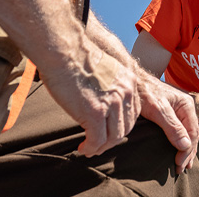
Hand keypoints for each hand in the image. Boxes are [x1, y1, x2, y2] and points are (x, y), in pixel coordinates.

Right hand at [38, 41, 139, 156]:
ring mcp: (112, 103)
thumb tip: (101, 102)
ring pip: (113, 136)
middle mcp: (125, 92)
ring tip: (89, 148)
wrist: (65, 51)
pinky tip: (83, 148)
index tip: (108, 131)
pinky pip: (97, 139)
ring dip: (101, 146)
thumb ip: (110, 86)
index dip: (120, 125)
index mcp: (129, 81)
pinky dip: (91, 148)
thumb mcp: (104, 71)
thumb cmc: (76, 58)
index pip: (133, 112)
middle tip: (98, 145)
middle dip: (112, 139)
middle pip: (126, 126)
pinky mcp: (95, 112)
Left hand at [136, 73, 198, 171]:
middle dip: (188, 152)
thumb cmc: (144, 91)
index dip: (187, 150)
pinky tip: (176, 149)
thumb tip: (185, 146)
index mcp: (187, 105)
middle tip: (180, 169)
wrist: (132, 78)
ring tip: (181, 163)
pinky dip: (179, 142)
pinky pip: (179, 130)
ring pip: (186, 133)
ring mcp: (178, 110)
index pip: (192, 133)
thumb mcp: (158, 109)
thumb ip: (172, 127)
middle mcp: (185, 107)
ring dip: (185, 149)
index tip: (178, 164)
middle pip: (192, 134)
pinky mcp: (169, 112)